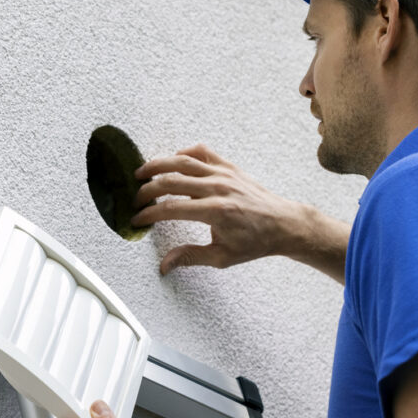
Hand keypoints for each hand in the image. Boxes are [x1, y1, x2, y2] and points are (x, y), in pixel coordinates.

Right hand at [131, 144, 307, 274]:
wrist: (283, 224)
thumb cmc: (256, 242)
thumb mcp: (222, 257)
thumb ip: (190, 257)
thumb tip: (164, 265)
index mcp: (215, 211)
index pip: (171, 208)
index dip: (149, 213)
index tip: (137, 219)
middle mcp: (218, 188)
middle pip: (171, 181)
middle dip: (147, 189)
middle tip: (134, 198)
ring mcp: (224, 174)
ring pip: (183, 161)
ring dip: (158, 164)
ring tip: (141, 172)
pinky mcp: (230, 167)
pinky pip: (203, 152)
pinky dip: (185, 153)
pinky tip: (173, 160)